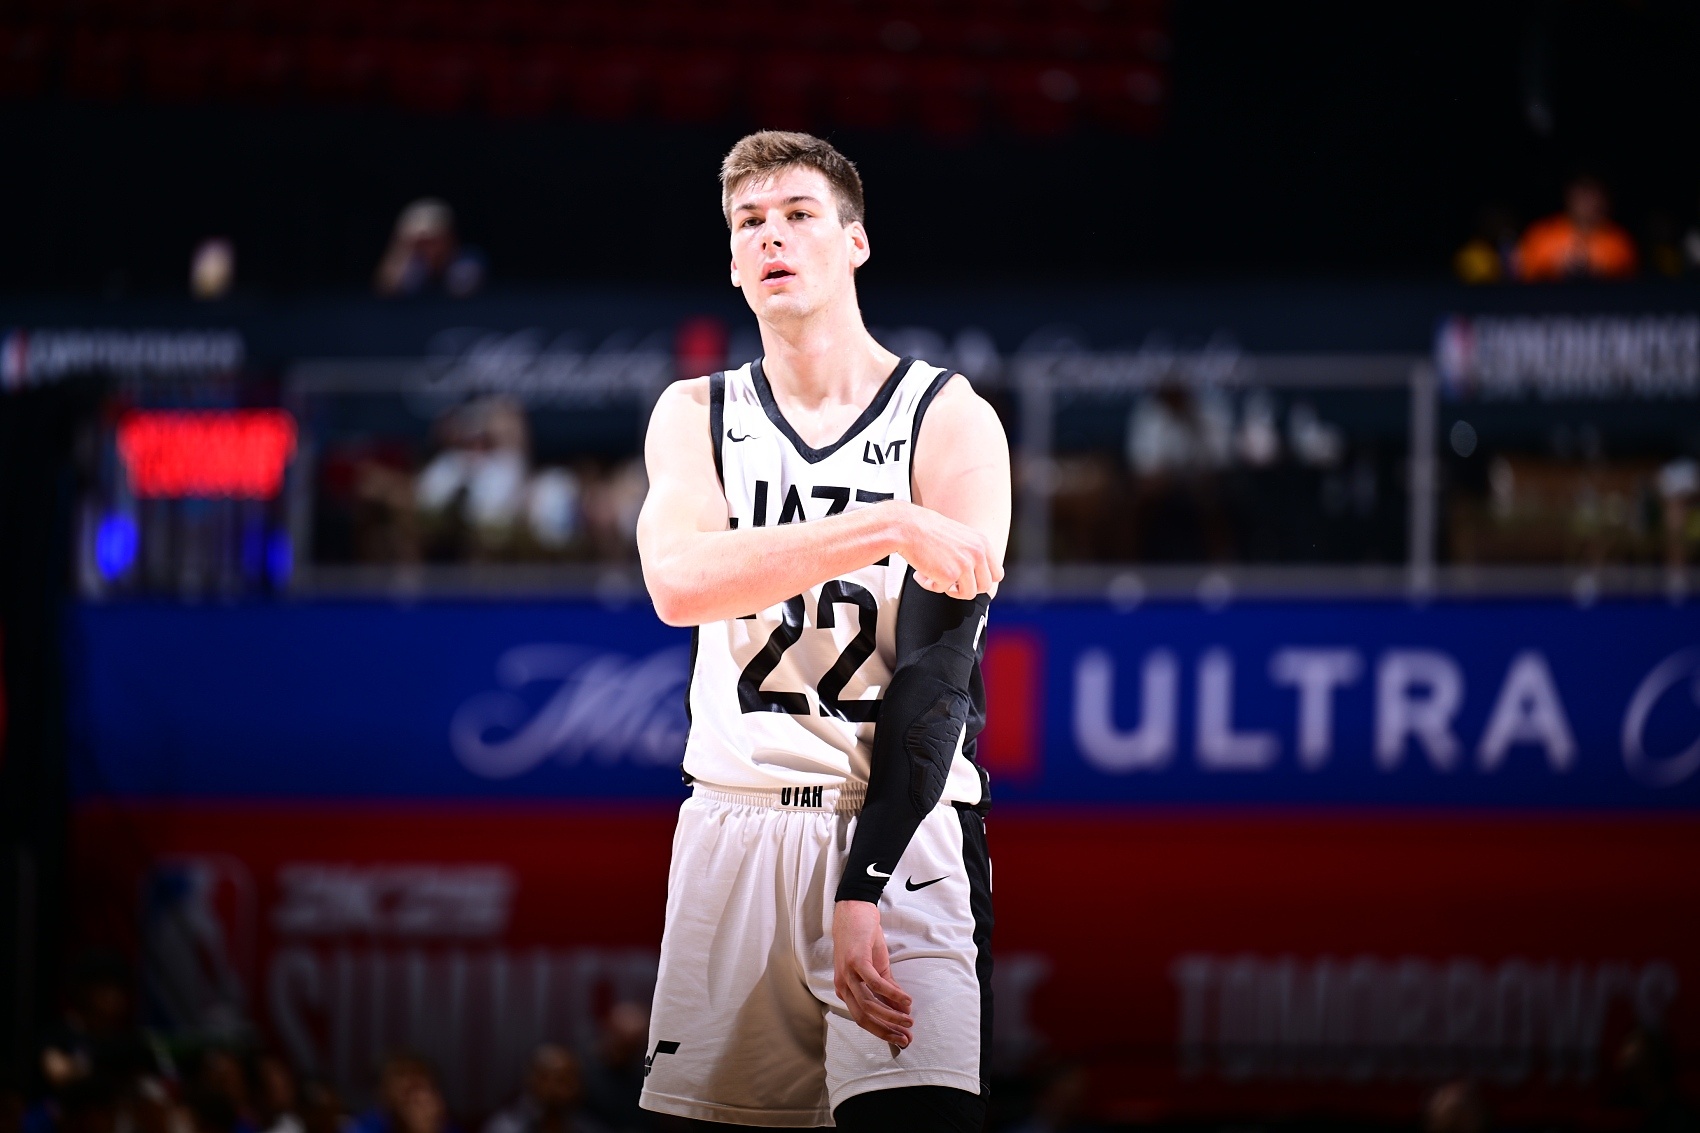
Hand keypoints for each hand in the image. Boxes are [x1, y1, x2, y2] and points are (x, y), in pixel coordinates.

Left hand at [832, 900, 913, 1047]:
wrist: (855, 912)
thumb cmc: (863, 940)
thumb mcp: (877, 968)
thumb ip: (887, 990)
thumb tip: (901, 1011)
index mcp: (845, 990)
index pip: (863, 1019)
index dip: (882, 1032)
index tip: (900, 1040)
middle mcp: (842, 986)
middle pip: (864, 1017)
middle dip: (886, 1030)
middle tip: (906, 1037)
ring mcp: (848, 974)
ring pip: (869, 1004)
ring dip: (891, 1015)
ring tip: (909, 1020)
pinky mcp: (856, 961)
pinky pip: (875, 983)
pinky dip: (892, 994)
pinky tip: (905, 1000)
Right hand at [895, 502, 1002, 598]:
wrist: (907, 527)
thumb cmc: (927, 530)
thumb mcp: (960, 537)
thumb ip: (972, 553)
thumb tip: (976, 575)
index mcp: (982, 543)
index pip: (997, 573)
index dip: (982, 580)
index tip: (967, 579)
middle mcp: (978, 553)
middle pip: (986, 586)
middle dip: (967, 588)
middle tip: (951, 582)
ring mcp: (965, 564)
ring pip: (968, 593)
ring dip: (951, 590)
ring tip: (935, 578)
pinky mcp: (950, 575)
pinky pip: (944, 591)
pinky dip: (931, 586)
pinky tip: (922, 574)